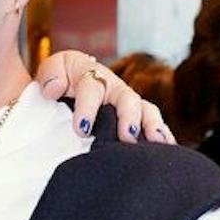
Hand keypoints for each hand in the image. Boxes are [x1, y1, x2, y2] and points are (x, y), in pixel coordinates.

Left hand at [38, 51, 173, 144]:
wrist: (69, 84)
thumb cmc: (60, 78)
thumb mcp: (52, 70)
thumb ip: (50, 75)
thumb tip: (55, 88)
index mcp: (92, 75)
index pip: (92, 88)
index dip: (88, 108)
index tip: (81, 129)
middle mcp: (115, 89)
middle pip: (127, 99)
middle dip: (129, 117)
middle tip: (127, 137)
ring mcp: (128, 104)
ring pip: (146, 111)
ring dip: (152, 126)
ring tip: (157, 143)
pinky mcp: (136, 118)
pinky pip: (153, 124)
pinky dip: (163, 136)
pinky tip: (169, 149)